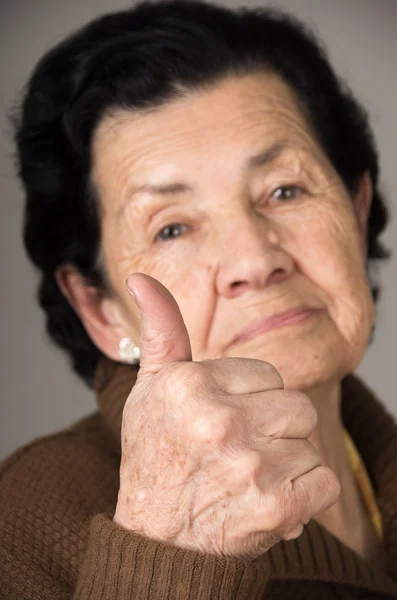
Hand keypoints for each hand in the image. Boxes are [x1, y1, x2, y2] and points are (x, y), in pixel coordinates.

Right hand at [113, 273, 340, 559]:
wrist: (155, 538)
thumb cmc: (156, 455)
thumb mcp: (151, 388)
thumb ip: (161, 332)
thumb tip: (141, 278)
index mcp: (191, 384)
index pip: (267, 374)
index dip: (249, 401)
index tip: (222, 423)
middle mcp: (219, 421)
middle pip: (295, 406)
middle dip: (273, 429)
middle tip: (236, 451)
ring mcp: (250, 465)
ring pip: (309, 444)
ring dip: (286, 464)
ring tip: (246, 478)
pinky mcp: (276, 507)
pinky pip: (324, 484)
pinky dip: (303, 498)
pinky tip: (266, 501)